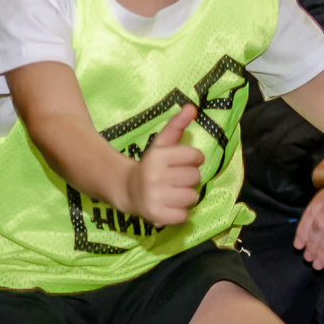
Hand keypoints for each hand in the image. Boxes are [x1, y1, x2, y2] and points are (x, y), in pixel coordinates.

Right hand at [124, 104, 205, 227]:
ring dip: (185, 195)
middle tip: (175, 179)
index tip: (184, 162)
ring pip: (192, 196)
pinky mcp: (157, 216)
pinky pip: (184, 215)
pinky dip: (180, 212)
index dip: (194, 159)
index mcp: (157, 157)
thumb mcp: (161, 143)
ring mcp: (155, 197)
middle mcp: (155, 177)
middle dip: (189, 178)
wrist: (127, 190)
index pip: (194, 156)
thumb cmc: (151, 165)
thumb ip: (177, 125)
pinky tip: (169, 205)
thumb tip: (192, 107)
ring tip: (172, 192)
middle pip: (195, 177)